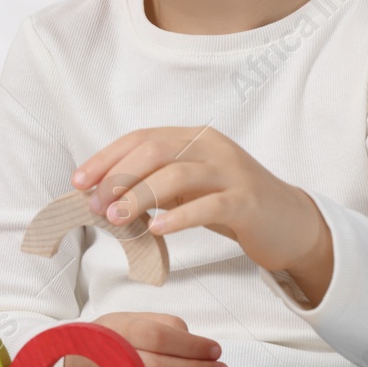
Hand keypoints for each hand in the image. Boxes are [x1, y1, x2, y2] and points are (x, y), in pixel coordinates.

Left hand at [73, 126, 334, 303]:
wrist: (289, 223)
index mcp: (193, 137)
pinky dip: (178, 216)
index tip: (78, 182)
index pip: (141, 139)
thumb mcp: (188, 188)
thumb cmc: (230, 205)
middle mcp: (211, 147)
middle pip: (154, 151)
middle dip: (118, 176)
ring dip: (140, 196)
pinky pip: (208, 205)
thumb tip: (103, 195)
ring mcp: (231, 171)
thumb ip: (154, 184)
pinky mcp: (246, 201)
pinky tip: (155, 229)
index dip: (106, 158)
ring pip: (177, 175)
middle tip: (95, 204)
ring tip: (116, 219)